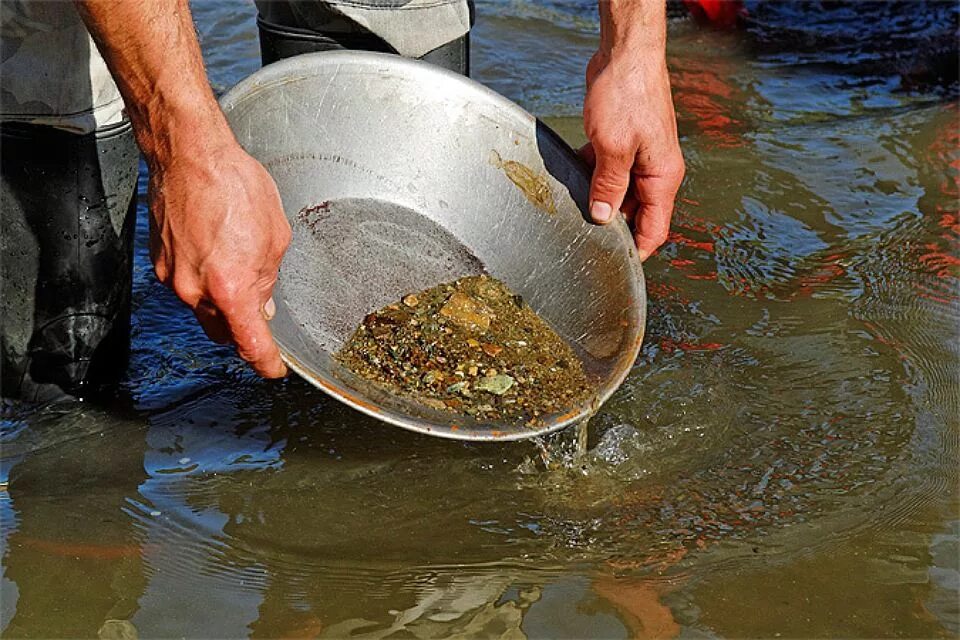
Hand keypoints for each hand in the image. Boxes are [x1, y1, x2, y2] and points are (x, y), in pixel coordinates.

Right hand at [148, 140, 290, 377]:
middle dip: (244, 331)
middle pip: (223, 333)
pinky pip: (188, 288)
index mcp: (230, 289)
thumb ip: (269, 279)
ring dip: (224, 304)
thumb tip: (263, 303)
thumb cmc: (233, 185)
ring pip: (204, 311)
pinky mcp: (160, 264)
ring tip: (241, 272)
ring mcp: (174, 278)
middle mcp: (196, 291)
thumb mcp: (275, 237)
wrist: (190, 154)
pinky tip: (219, 258)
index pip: (250, 345)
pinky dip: (206, 284)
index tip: (274, 369)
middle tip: (263, 318)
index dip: (266, 363)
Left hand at [581, 50, 684, 259]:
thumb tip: (602, 217)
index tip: (615, 267)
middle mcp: (655, 170)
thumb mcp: (614, 147)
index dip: (637, 251)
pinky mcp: (622, 143)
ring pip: (617, 192)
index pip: (655, 229)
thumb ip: (608, 185)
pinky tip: (571, 175)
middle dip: (609, 224)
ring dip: (597, 198)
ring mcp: (638, 157)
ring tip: (573, 205)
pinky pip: (607, 171)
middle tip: (582, 234)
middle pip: (634, 213)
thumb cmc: (628, 92)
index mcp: (662, 177)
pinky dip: (591, 175)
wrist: (624, 53)